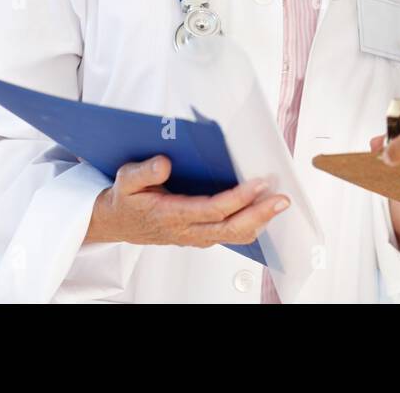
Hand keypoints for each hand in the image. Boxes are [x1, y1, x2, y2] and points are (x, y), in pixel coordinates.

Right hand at [84, 155, 287, 247]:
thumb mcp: (125, 179)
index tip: (258, 184)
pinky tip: (262, 210)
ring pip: (233, 236)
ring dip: (259, 221)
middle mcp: (186, 230)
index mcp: (171, 215)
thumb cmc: (126, 199)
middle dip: (259, 214)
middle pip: (229, 229)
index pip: (211, 210)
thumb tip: (164, 163)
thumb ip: (144, 172)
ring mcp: (195, 236)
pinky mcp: (200, 236)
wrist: (117, 222)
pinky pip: (230, 235)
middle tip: (282, 199)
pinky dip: (250, 224)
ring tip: (278, 203)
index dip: (237, 199)